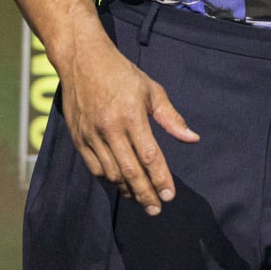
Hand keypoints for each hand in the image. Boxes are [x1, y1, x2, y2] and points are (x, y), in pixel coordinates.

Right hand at [57, 33, 198, 214]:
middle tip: (156, 209)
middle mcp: (110, 128)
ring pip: (112, 173)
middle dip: (145, 194)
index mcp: (131, 115)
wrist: (82, 60)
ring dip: (128, 189)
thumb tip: (192, 139)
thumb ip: (171, 117)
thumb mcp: (151, 90)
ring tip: (142, 197)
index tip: (170, 196)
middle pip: (131, 171)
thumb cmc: (122, 74)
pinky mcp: (78, 138)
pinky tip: (121, 183)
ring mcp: (91, 134)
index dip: (161, 179)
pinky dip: (109, 179)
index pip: (150, 156)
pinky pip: (94, 168)